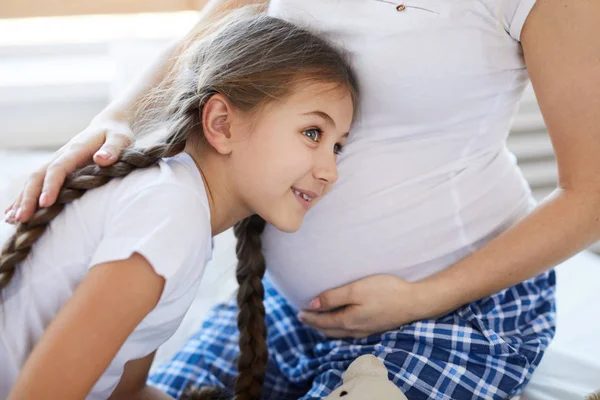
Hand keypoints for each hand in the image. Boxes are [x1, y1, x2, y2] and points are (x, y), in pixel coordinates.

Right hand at [4, 116, 131, 223]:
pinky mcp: (56, 168)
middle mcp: (61, 155)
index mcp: (76, 150)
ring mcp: (56, 162)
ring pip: (33, 180)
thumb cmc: (116, 134)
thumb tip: (101, 159)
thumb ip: (113, 149)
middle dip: (28, 197)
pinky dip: (24, 197)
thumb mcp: (120, 138)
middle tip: (22, 219)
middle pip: (38, 176)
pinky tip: (13, 213)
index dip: (51, 186)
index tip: (45, 203)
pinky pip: (37, 183)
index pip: (58, 169)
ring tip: (12, 220)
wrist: (108, 126)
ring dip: (21, 199)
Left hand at [298, 274, 432, 338]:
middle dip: (315, 323)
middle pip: (329, 329)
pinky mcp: (375, 326)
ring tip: (318, 320)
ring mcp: (366, 330)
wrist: (415, 301)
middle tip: (303, 317)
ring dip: (326, 327)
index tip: (298, 312)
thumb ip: (333, 297)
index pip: (322, 321)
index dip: (309, 316)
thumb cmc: (386, 291)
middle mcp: (355, 329)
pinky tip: (341, 322)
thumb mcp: (356, 290)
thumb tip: (312, 305)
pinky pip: (349, 331)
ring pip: (339, 332)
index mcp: (348, 321)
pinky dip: (338, 328)